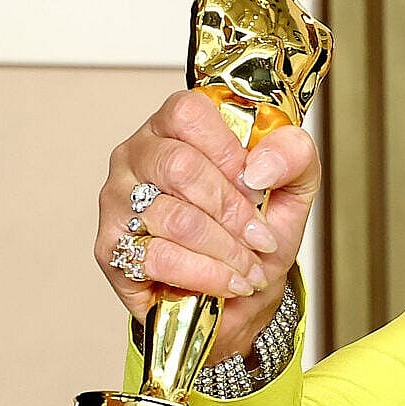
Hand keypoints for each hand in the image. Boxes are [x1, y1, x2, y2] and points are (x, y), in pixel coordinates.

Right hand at [98, 87, 320, 363]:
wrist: (241, 292)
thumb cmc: (256, 232)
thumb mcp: (292, 187)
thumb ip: (293, 155)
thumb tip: (261, 165)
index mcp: (175, 126)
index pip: (189, 113)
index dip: (228, 151)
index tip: (257, 186)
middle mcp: (138, 155)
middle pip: (180, 165)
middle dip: (232, 210)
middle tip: (261, 238)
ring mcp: (118, 200)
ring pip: (175, 217)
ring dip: (226, 250)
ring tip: (251, 268)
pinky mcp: (110, 247)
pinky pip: (159, 257)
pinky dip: (206, 274)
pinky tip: (228, 282)